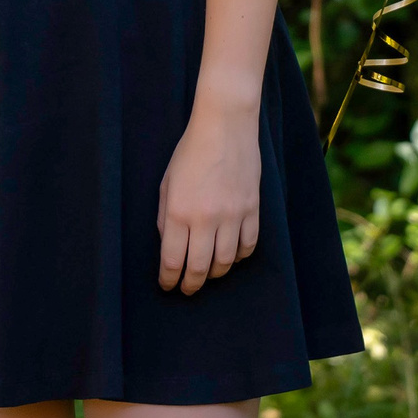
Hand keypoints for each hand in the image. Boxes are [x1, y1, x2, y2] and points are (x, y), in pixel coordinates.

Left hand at [156, 100, 261, 293]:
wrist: (225, 127)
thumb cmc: (190, 152)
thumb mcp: (167, 182)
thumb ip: (165, 216)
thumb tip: (169, 244)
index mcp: (178, 211)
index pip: (172, 259)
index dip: (169, 279)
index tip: (167, 286)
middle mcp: (205, 218)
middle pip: (199, 268)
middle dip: (190, 285)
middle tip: (186, 289)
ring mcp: (231, 216)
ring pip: (225, 262)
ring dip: (214, 273)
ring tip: (207, 273)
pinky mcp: (252, 210)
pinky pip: (248, 246)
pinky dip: (239, 257)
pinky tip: (231, 256)